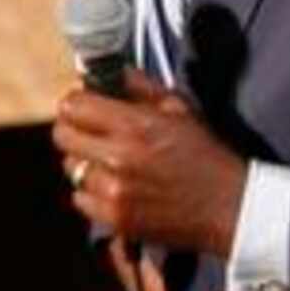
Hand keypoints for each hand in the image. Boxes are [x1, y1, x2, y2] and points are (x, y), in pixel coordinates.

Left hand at [53, 68, 247, 260]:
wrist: (227, 207)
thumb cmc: (205, 155)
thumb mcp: (179, 109)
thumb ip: (140, 86)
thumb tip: (110, 72)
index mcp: (135, 124)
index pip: (73, 106)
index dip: (76, 102)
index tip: (84, 105)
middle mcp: (119, 157)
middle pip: (62, 136)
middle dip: (74, 129)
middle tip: (90, 131)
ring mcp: (114, 191)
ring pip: (71, 168)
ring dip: (85, 163)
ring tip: (109, 163)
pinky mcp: (115, 219)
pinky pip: (79, 199)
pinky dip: (91, 193)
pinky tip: (115, 187)